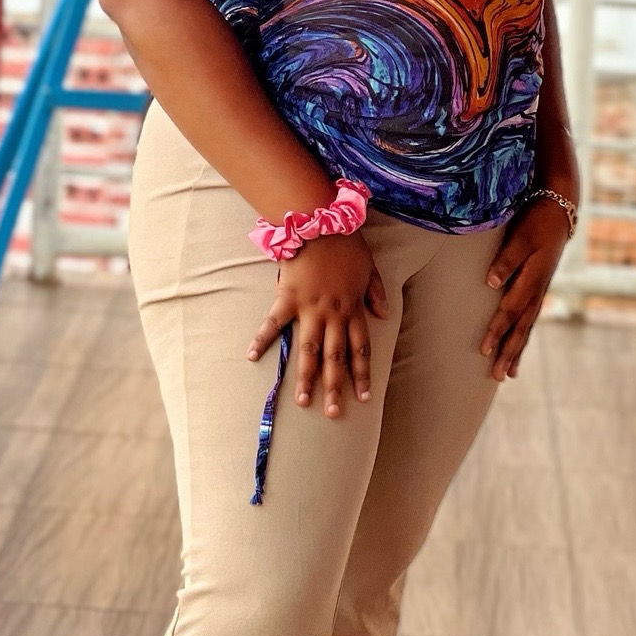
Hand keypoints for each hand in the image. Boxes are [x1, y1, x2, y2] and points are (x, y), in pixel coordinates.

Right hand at [246, 234, 389, 417]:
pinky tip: (251, 357)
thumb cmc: (346, 242)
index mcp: (353, 308)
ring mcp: (309, 308)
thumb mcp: (370, 267)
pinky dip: (261, 339)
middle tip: (334, 413)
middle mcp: (333, 314)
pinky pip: (273, 323)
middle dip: (335, 387)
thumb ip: (376, 293)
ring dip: (306, 377)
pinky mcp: (287, 298)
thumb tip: (384, 315)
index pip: (360, 348)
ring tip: (302, 402)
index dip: (362, 374)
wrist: (321, 221)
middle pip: (335, 358)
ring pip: (309, 350)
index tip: (364, 397)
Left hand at [480, 196, 572, 380]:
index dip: (497, 330)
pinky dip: (523, 337)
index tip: (484, 349)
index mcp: (533, 278)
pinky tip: (517, 351)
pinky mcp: (539, 288)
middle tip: (497, 376)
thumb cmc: (537, 220)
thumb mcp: (521, 236)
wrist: (560, 210)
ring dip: (517, 350)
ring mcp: (541, 290)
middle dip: (509, 352)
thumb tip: (490, 284)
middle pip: (522, 327)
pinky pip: (531, 319)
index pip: (511, 310)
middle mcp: (538, 290)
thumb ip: (506, 260)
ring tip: (508, 374)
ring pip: (527, 327)